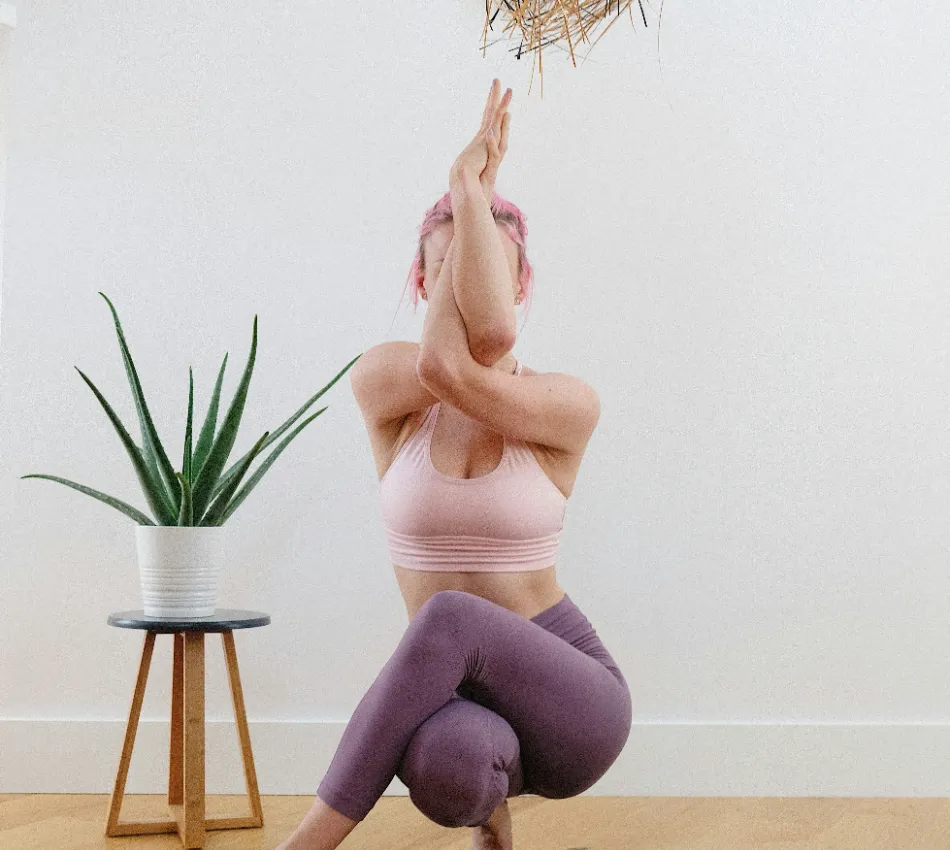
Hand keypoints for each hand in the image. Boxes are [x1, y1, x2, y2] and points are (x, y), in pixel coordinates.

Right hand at [450, 78, 511, 203]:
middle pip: (490, 114)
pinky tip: (506, 96)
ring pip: (494, 113)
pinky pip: (497, 118)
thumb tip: (482, 172)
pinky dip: (501, 107)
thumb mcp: (484, 174)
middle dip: (493, 98)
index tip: (493, 103)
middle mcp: (483, 138)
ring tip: (501, 83)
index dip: (491, 114)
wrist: (465, 183)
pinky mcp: (488, 137)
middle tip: (495, 83)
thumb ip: (487, 167)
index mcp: (482, 146)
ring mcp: (485, 136)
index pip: (488, 126)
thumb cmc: (472, 184)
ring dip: (499, 98)